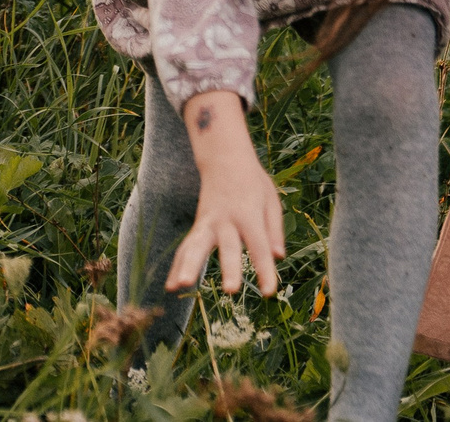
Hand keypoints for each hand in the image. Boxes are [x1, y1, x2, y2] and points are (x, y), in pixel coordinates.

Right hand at [167, 90, 283, 296]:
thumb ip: (275, 229)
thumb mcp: (271, 200)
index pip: (259, 246)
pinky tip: (170, 287)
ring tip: (180, 287)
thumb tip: (279, 257)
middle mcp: (226, 220)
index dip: (264, 269)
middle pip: (227, 247)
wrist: (223, 158)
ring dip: (188, 267)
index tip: (269, 292)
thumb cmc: (252, 182)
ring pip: (196, 246)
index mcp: (249, 214)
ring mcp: (208, 222)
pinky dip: (177, 267)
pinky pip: (186, 248)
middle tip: (230, 291)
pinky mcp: (197, 226)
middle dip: (229, 269)